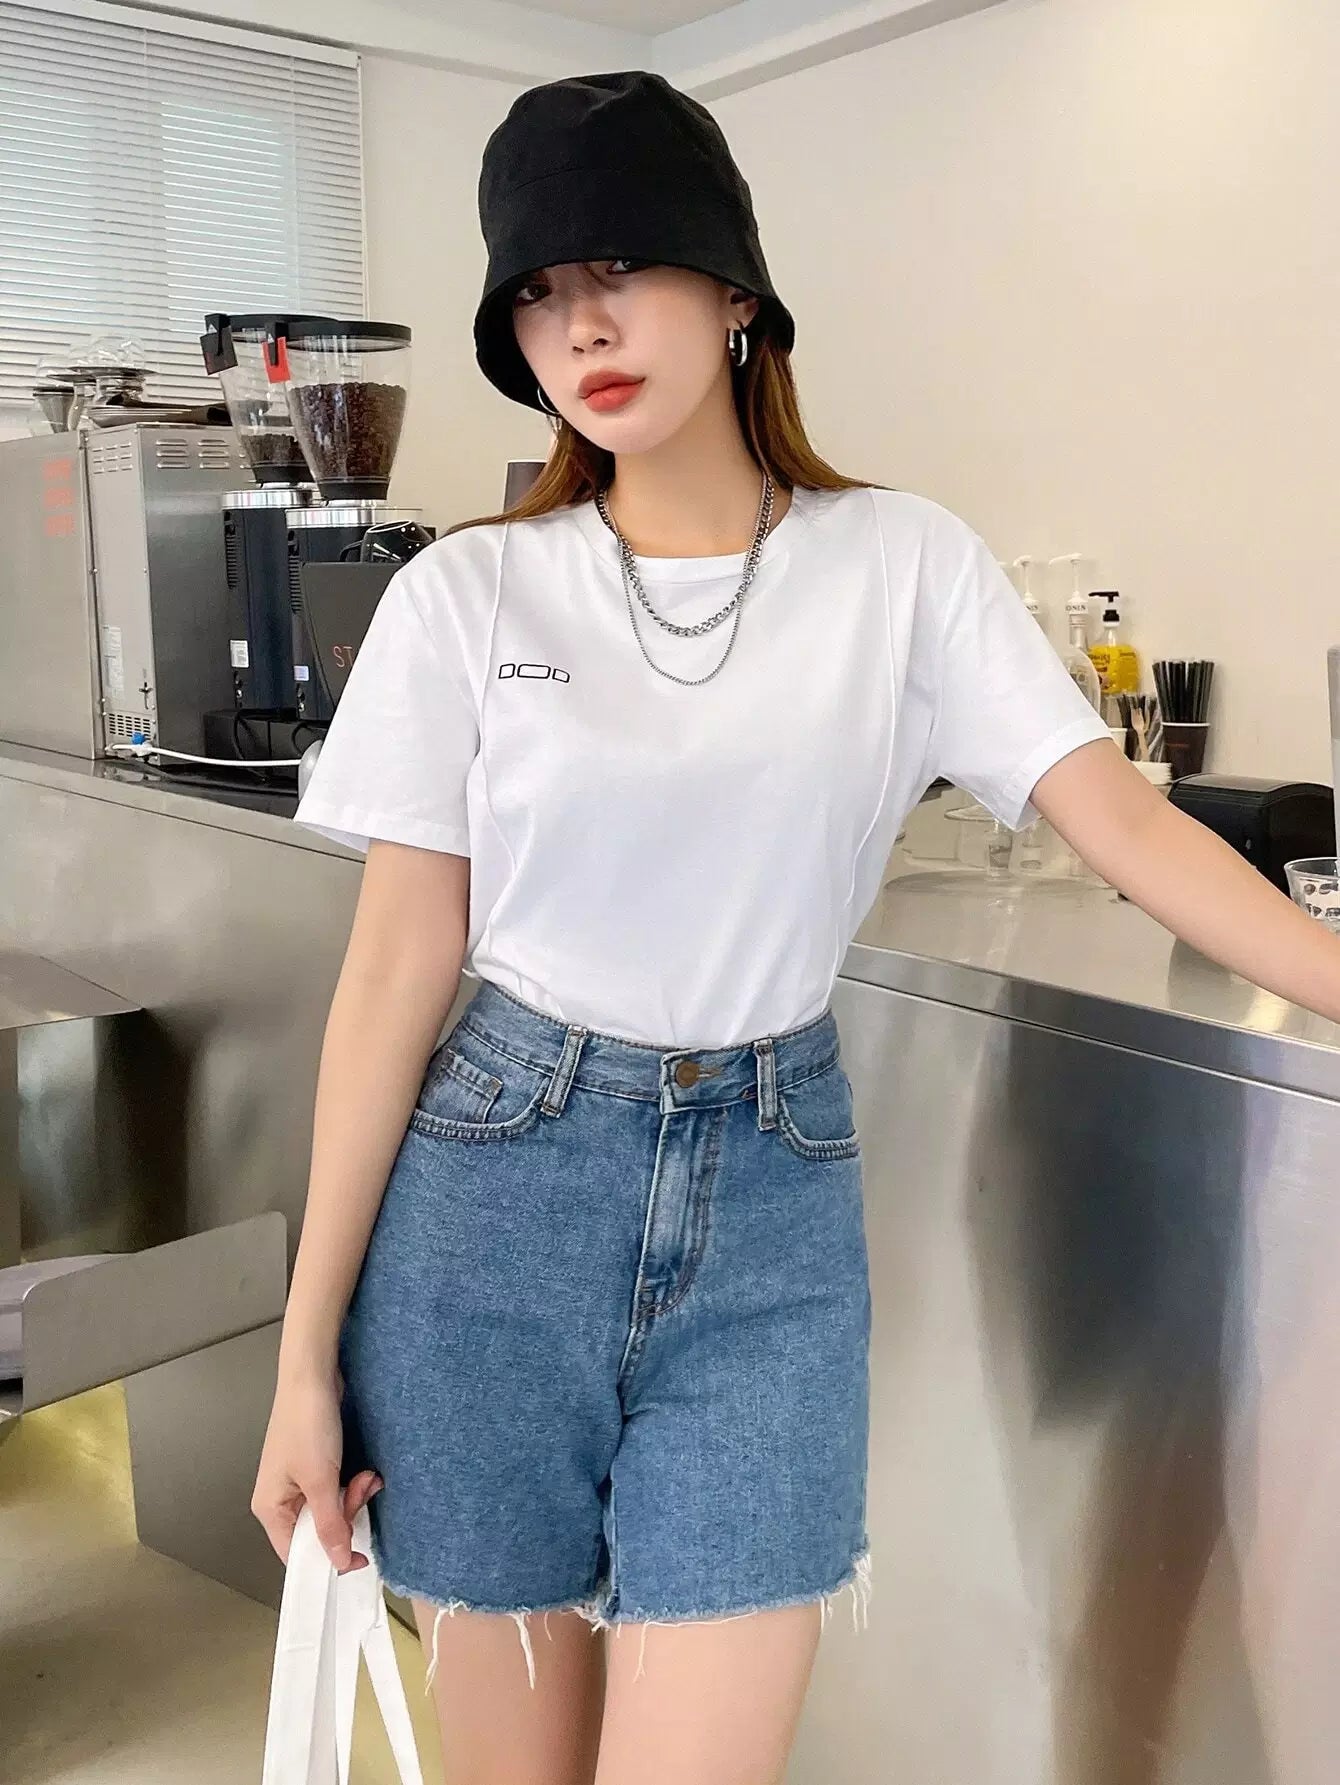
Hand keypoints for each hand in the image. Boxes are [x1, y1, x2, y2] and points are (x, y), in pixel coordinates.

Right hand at [251, 1368, 382, 1572]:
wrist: (312, 1376)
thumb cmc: (308, 1426)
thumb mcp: (321, 1481)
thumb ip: (331, 1525)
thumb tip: (340, 1565)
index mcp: (270, 1508)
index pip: (296, 1553)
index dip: (327, 1561)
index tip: (361, 1559)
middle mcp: (281, 1499)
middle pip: (318, 1530)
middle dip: (347, 1515)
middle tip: (363, 1490)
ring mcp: (299, 1481)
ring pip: (332, 1509)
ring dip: (354, 1496)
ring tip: (367, 1476)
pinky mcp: (316, 1465)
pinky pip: (338, 1489)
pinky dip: (354, 1483)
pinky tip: (367, 1472)